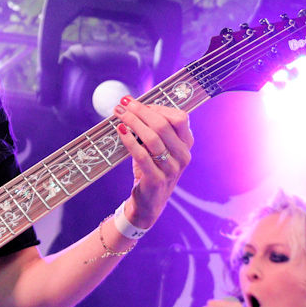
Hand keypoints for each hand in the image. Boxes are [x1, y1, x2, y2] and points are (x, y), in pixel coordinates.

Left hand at [112, 97, 192, 226]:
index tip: (138, 103)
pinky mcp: (157, 180)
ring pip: (153, 138)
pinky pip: (142, 155)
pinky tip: (120, 131)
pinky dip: (129, 141)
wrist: (149, 203)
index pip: (180, 117)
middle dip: (141, 111)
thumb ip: (153, 130)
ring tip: (119, 115)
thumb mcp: (157, 149)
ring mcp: (171, 169)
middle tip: (123, 104)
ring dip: (133, 122)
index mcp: (186, 144)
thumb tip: (134, 105)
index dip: (158, 107)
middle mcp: (183, 155)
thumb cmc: (151, 169)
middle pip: (163, 125)